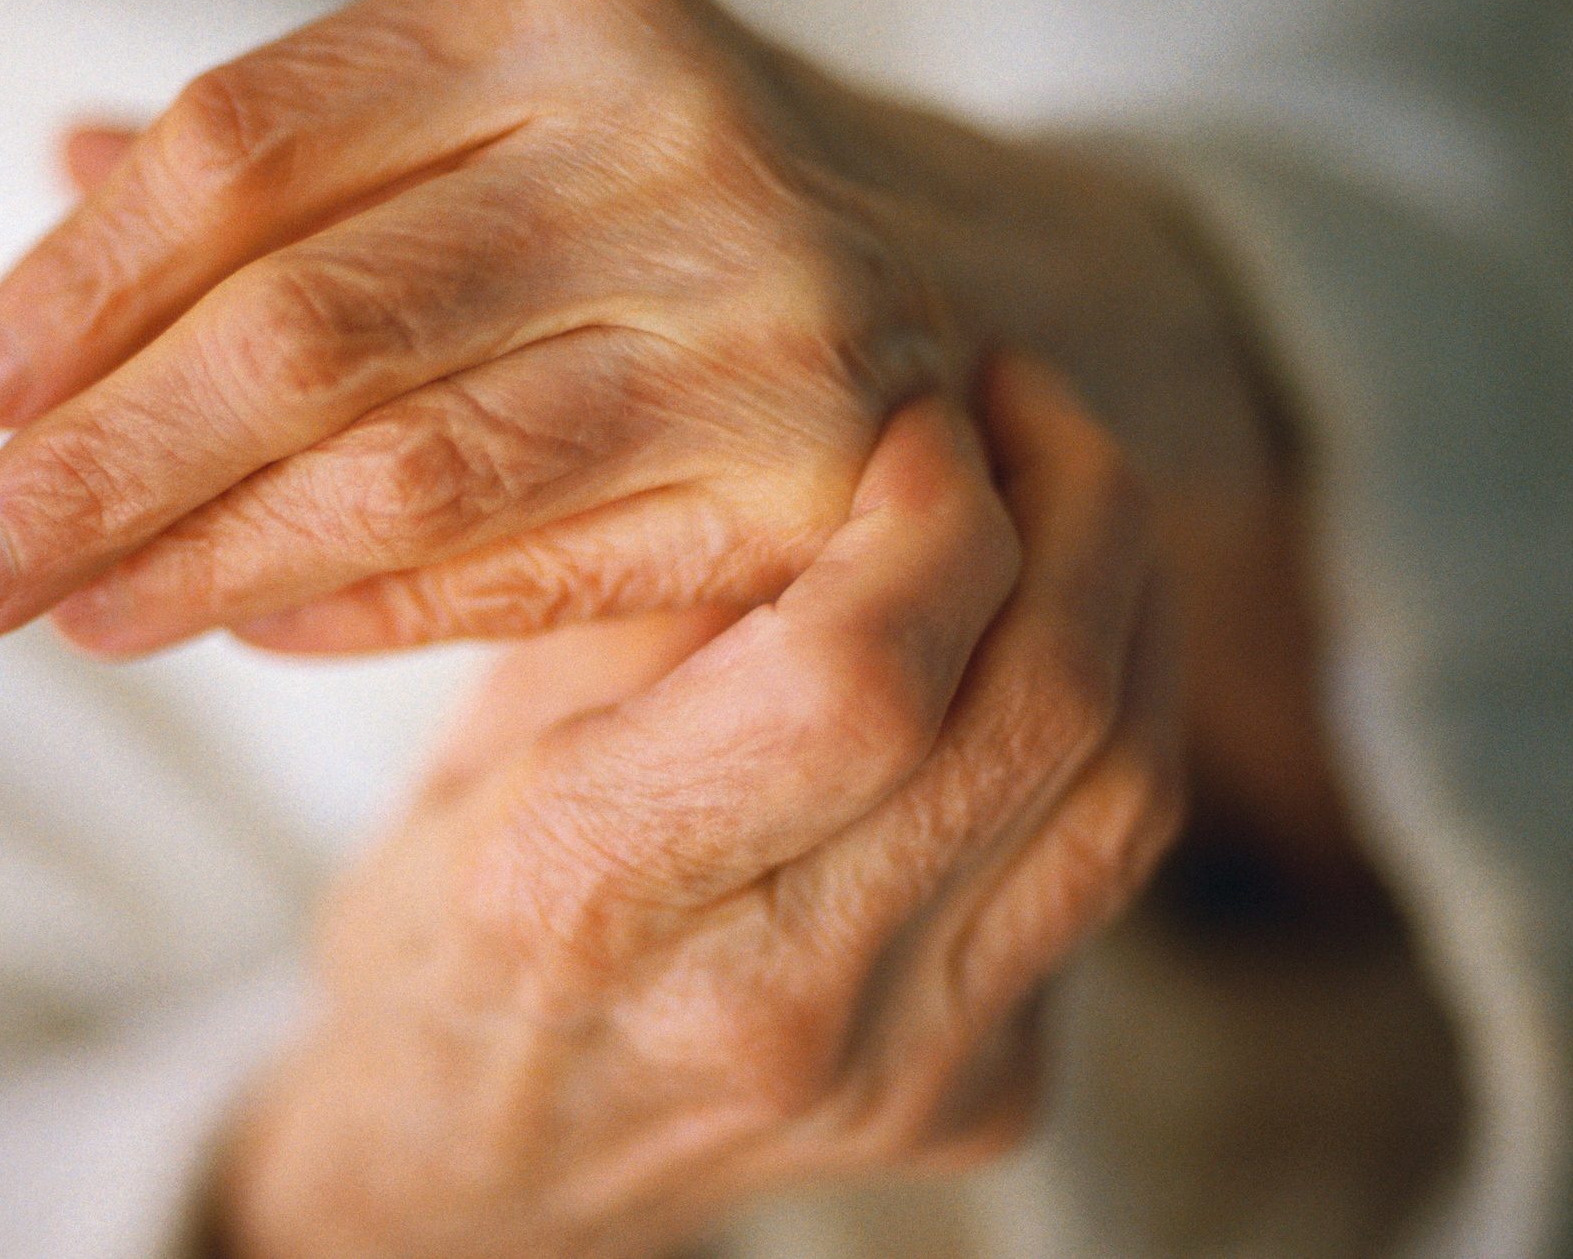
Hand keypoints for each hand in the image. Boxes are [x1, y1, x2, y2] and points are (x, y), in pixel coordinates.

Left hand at [0, 0, 1263, 659]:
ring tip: (59, 615)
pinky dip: (372, 607)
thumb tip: (48, 166)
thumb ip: (317, 152)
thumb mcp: (528, 115)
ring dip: (202, 557)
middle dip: (95, 456)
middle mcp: (683, 129)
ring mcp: (773, 308)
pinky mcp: (832, 483)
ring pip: (405, 460)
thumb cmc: (707, 208)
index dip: (82, 274)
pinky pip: (538, 564)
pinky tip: (251, 628)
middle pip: (304, 312)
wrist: (1017, 288)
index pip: (251, 136)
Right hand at [214, 362, 1182, 1258]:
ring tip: (1064, 491)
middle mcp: (768, 1006)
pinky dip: (1109, 717)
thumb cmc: (444, 927)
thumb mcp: (474, 741)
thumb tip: (833, 426)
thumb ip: (647, 603)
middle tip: (1024, 401)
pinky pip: (1106, 866)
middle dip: (1072, 510)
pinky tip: (1050, 632)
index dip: (933, 507)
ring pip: (1121, 792)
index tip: (921, 402)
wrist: (474, 1172)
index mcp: (586, 898)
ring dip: (1128, 603)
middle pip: (1037, 717)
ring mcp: (897, 1074)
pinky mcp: (977, 1099)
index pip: (857, 676)